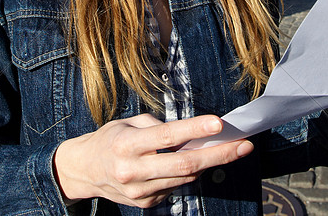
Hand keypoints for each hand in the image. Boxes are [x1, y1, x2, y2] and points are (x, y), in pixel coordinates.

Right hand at [53, 113, 253, 207]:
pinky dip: (188, 174)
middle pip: (183, 165)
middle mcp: (132, 171)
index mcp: (126, 144)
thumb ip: (157, 128)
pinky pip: (175, 187)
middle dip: (218, 154)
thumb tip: (189, 134)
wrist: (84, 171)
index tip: (219, 123)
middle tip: (243, 145)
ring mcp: (140, 192)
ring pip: (184, 178)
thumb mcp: (128, 123)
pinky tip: (193, 163)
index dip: (194, 129)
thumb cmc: (110, 140)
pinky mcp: (145, 204)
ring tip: (230, 149)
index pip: (167, 137)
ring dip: (209, 164)